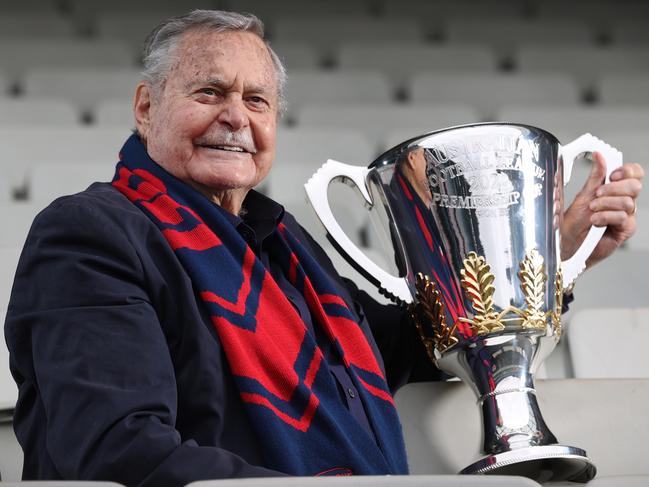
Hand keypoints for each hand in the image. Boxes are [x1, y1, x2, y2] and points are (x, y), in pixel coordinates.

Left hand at [561, 151, 643, 268]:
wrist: (569, 244)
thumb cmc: (575, 223)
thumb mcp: (583, 195)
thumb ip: (595, 177)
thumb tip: (599, 156)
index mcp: (616, 189)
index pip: (634, 173)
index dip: (627, 171)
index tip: (612, 175)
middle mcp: (624, 201)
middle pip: (635, 186)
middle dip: (614, 188)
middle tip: (597, 194)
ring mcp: (627, 216)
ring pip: (628, 202)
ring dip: (606, 204)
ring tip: (592, 210)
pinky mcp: (626, 230)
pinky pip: (624, 218)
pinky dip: (607, 217)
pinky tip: (596, 221)